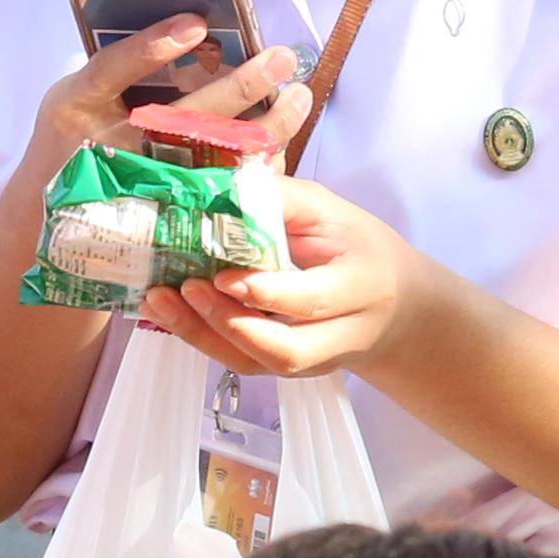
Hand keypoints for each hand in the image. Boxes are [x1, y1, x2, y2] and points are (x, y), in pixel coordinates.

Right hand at [16, 23, 311, 196]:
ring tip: (298, 96)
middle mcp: (111, 148)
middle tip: (282, 58)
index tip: (196, 24)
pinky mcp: (169, 218)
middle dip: (241, 85)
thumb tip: (194, 31)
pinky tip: (282, 142)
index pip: (115, 69)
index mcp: (78, 107)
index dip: (154, 47)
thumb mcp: (73, 99)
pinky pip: (222, 191)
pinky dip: (256, 167)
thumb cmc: (70, 144)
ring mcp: (143, 187)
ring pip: (215, 157)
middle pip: (184, 116)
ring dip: (267, 127)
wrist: (49, 223)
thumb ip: (118, 71)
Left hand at [143, 171, 414, 379]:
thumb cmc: (359, 249)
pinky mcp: (289, 370)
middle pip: (284, 350)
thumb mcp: (333, 213)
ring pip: (258, 364)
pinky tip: (170, 313)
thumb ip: (284, 201)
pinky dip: (203, 339)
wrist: (396, 308)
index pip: (311, 301)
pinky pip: (243, 363)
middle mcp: (340, 337)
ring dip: (205, 336)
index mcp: (360, 288)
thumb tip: (225, 187)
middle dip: (229, 323)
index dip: (266, 292)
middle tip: (187, 288)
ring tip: (162, 301)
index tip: (224, 274)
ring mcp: (313, 362)